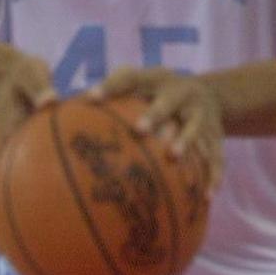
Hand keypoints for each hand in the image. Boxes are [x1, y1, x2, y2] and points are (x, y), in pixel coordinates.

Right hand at [0, 51, 55, 215]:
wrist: (14, 71)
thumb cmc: (26, 72)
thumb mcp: (32, 72)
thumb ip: (40, 85)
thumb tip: (50, 101)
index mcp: (3, 128)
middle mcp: (2, 140)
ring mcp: (7, 143)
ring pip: (2, 174)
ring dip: (3, 197)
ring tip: (8, 224)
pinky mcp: (18, 143)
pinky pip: (20, 165)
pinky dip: (24, 180)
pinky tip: (43, 194)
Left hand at [91, 67, 224, 193]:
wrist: (212, 94)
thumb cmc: (158, 96)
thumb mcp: (141, 86)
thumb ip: (110, 95)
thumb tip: (58, 111)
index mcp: (157, 80)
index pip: (132, 78)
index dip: (112, 86)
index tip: (91, 98)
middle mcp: (182, 93)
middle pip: (168, 101)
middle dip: (155, 114)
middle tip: (139, 130)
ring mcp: (202, 113)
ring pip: (195, 126)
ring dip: (185, 139)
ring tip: (173, 156)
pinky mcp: (216, 134)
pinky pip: (217, 155)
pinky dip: (213, 174)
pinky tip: (207, 196)